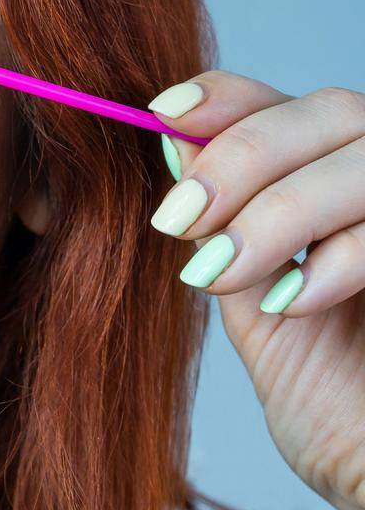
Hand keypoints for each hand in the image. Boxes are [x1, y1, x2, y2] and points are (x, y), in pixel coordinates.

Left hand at [149, 76, 364, 509]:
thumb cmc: (343, 412)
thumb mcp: (264, 308)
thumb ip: (227, 230)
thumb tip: (172, 144)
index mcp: (354, 187)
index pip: (297, 106)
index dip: (231, 97)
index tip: (162, 115)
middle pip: (336, 111)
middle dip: (243, 157)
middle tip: (176, 219)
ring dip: (281, 208)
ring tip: (221, 273)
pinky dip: (343, 253)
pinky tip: (292, 300)